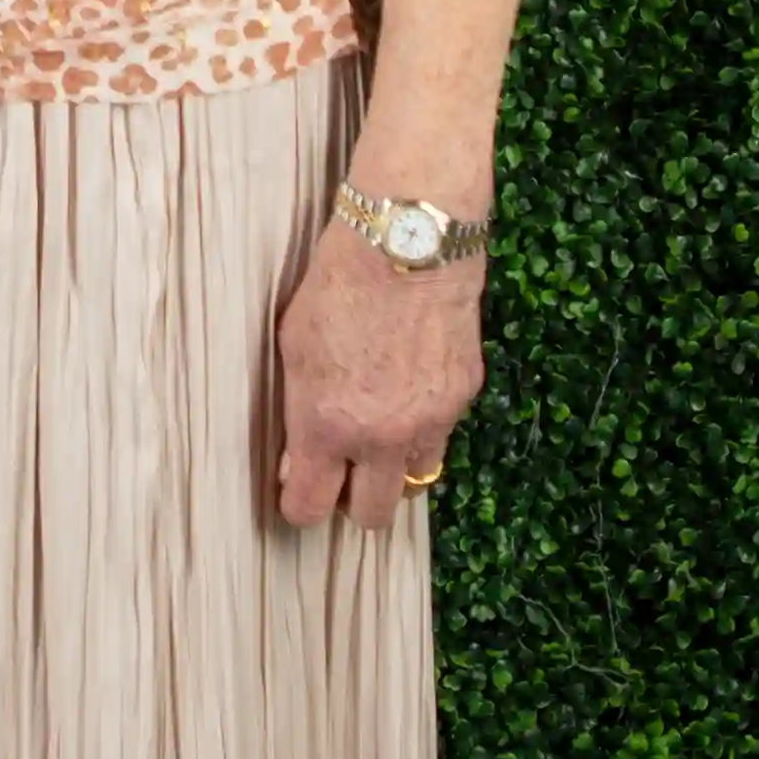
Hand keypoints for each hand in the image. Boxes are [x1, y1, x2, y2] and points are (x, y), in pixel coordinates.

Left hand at [267, 213, 482, 527]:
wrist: (408, 241)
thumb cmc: (337, 283)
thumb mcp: (295, 347)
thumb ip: (299, 412)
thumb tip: (301, 461)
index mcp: (327, 426)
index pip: (311, 508)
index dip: (302, 507)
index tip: (301, 492)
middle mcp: (381, 438)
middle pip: (371, 516)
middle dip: (354, 502)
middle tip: (344, 471)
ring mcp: (429, 421)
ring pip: (414, 480)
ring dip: (396, 466)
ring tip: (381, 428)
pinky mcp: (463, 398)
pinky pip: (441, 433)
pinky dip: (425, 423)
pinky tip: (411, 383)